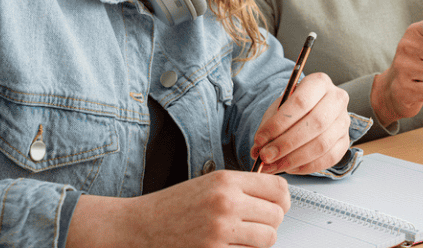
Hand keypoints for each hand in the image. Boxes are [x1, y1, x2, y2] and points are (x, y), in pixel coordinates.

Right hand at [66, 170, 289, 247]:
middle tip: (257, 222)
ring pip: (268, 237)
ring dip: (260, 239)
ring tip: (243, 235)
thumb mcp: (210, 183)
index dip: (282, 199)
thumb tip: (277, 198)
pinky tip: (228, 244)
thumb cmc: (173, 205)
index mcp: (226, 180)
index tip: (277, 204)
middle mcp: (226, 202)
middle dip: (271, 221)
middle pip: (277, 215)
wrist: (140, 225)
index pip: (279, 188)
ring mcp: (221, 229)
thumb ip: (243, 187)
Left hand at [251, 72, 351, 174]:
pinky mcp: (345, 142)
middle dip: (286, 144)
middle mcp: (337, 99)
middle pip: (315, 123)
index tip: (259, 139)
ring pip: (322, 144)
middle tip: (266, 156)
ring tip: (273, 166)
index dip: (278, 123)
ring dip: (294, 159)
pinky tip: (290, 168)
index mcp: (319, 82)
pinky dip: (306, 167)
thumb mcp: (278, 109)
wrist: (309, 112)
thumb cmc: (291, 109)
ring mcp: (344, 121)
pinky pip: (328, 159)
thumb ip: (268, 127)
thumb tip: (258, 151)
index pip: (301, 102)